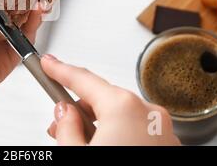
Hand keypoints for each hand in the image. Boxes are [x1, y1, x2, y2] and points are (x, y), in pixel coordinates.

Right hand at [42, 55, 180, 145]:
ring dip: (98, 124)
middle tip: (59, 125)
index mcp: (124, 108)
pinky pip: (136, 128)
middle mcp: (147, 112)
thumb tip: (66, 112)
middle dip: (79, 109)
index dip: (59, 70)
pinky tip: (104, 146)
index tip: (47, 63)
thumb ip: (66, 127)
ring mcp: (162, 128)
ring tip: (83, 142)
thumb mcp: (76, 152)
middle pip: (102, 98)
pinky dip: (118, 134)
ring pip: (120, 114)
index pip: (82, 79)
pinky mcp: (168, 143)